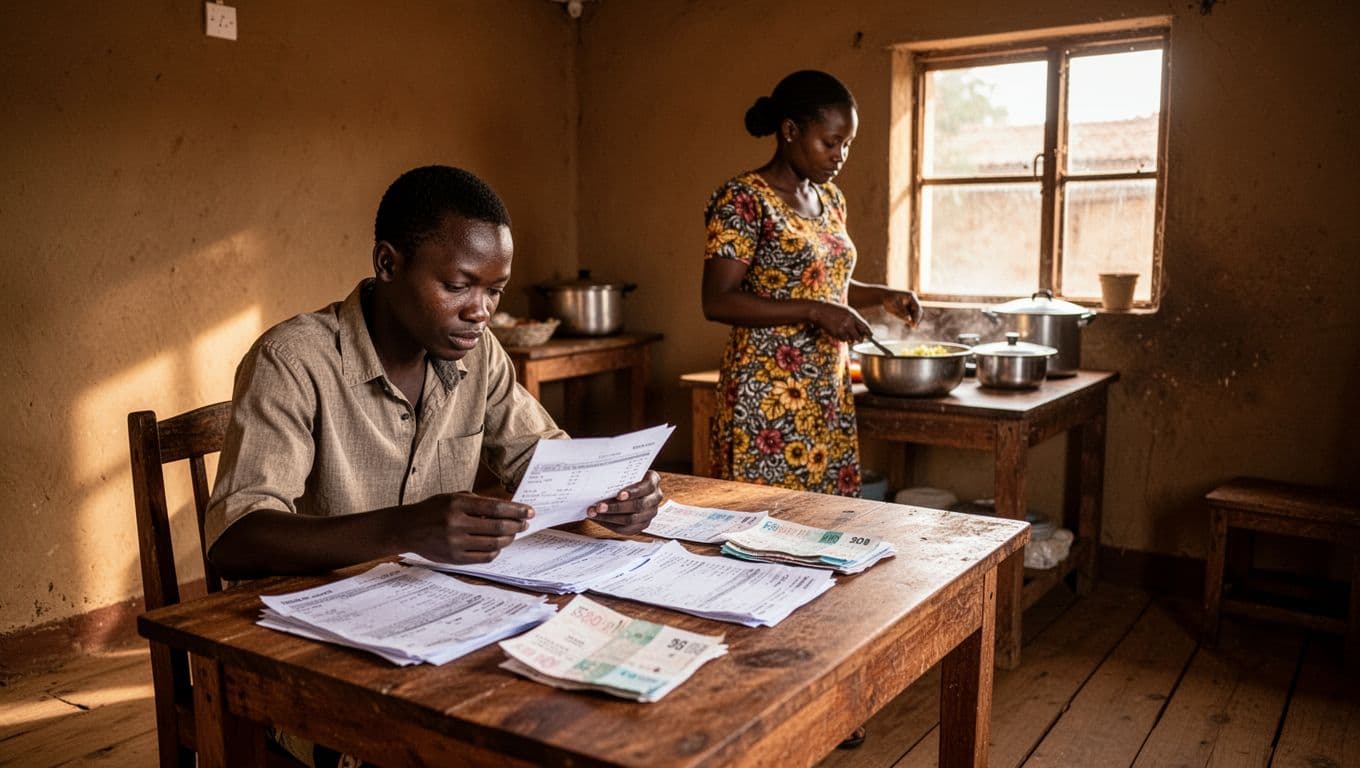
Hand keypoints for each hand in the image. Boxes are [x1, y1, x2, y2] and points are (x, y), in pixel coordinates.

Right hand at [405, 492, 532, 564]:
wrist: (407, 528)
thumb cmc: (433, 510)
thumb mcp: (452, 497)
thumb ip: (477, 501)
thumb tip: (506, 508)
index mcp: (458, 504)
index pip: (495, 507)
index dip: (516, 510)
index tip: (529, 511)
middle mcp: (456, 523)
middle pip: (497, 527)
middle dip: (516, 525)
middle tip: (525, 523)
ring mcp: (455, 542)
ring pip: (493, 544)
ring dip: (508, 539)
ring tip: (513, 534)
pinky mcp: (454, 558)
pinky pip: (483, 558)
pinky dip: (495, 552)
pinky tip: (498, 546)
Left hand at [586, 470, 661, 534]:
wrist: (631, 487)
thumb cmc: (626, 478)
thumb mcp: (626, 472)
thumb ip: (619, 476)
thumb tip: (600, 481)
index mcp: (653, 481)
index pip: (647, 487)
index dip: (633, 492)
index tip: (618, 495)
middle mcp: (655, 498)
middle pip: (639, 506)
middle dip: (616, 507)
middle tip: (599, 506)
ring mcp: (650, 513)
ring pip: (631, 520)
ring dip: (610, 517)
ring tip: (595, 513)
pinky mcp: (642, 524)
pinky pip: (627, 529)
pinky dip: (611, 524)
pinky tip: (599, 519)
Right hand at [807, 302, 872, 341]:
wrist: (820, 311)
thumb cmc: (833, 310)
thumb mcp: (846, 311)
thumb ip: (855, 319)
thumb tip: (862, 329)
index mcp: (853, 315)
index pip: (865, 326)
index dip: (869, 333)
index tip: (870, 336)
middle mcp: (849, 322)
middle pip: (859, 336)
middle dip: (860, 339)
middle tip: (859, 338)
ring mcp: (843, 328)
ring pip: (851, 340)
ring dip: (850, 339)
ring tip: (845, 332)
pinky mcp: (836, 333)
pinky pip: (843, 340)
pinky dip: (842, 338)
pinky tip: (838, 332)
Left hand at [881, 289, 922, 326]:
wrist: (883, 296)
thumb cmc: (888, 300)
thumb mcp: (894, 307)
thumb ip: (902, 313)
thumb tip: (910, 320)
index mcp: (911, 296)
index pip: (917, 308)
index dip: (916, 317)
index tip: (914, 324)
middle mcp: (913, 300)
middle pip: (919, 311)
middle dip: (916, 319)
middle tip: (913, 327)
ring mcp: (911, 304)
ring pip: (916, 314)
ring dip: (914, 321)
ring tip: (907, 327)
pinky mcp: (909, 308)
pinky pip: (912, 316)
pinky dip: (910, 320)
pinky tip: (906, 326)